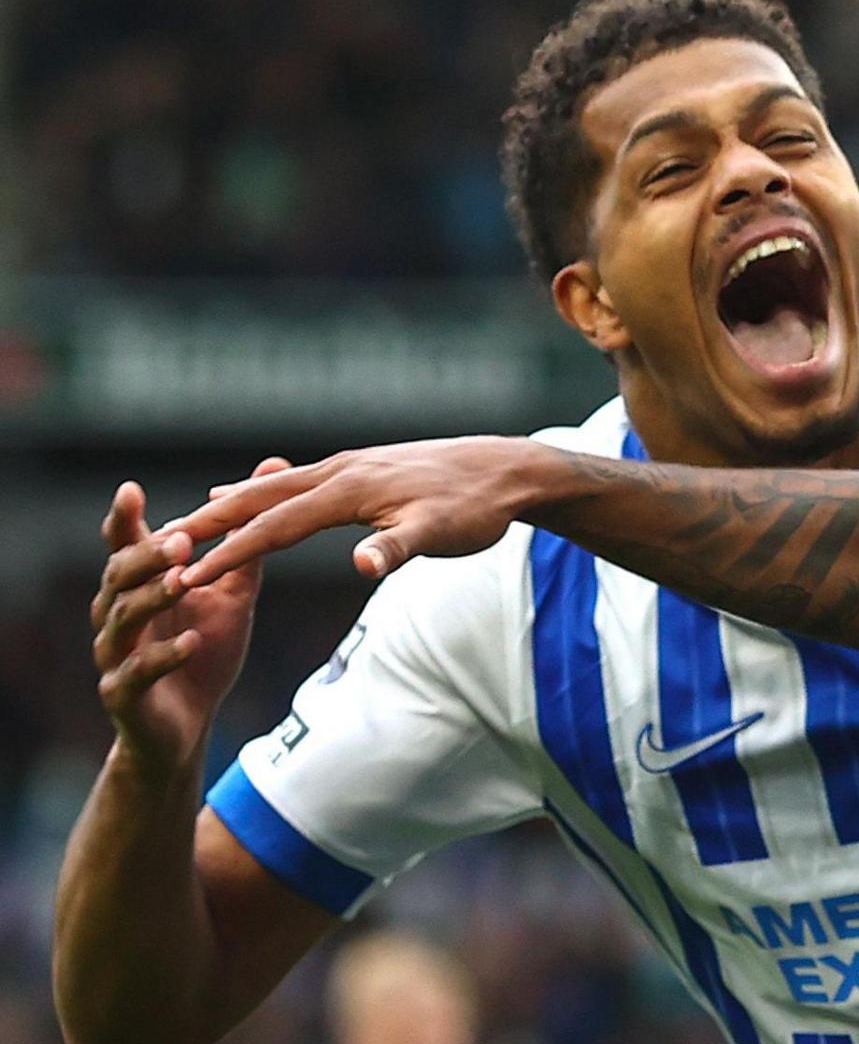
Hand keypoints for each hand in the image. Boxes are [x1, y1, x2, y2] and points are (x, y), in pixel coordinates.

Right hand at [91, 465, 282, 774]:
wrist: (187, 725)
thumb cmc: (204, 647)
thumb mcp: (230, 591)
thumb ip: (245, 538)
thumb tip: (273, 471)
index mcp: (137, 587)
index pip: (123, 547)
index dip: (123, 520)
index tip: (130, 490)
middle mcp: (116, 615)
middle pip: (119, 576)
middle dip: (148, 556)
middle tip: (181, 539)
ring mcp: (116, 656)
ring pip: (123, 619)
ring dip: (153, 597)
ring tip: (184, 580)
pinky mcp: (124, 694)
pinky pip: (138, 672)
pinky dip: (164, 655)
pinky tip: (191, 641)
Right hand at [166, 436, 547, 588]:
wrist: (509, 470)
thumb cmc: (476, 508)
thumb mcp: (441, 533)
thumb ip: (398, 549)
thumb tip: (362, 566)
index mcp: (350, 491)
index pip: (277, 527)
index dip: (231, 553)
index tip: (189, 577)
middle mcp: (343, 471)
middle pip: (265, 499)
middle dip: (215, 522)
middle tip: (163, 543)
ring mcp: (354, 466)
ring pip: (281, 487)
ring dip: (237, 503)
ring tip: (197, 517)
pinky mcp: (367, 469)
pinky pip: (303, 483)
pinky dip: (270, 492)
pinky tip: (261, 493)